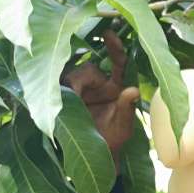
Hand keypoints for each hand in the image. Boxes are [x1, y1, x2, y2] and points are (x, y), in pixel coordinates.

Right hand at [61, 30, 140, 169]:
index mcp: (115, 88)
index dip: (114, 47)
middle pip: (88, 68)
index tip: (108, 33)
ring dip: (71, 88)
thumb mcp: (123, 128)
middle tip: (76, 95)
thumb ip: (126, 109)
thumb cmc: (112, 143)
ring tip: (71, 104)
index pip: (117, 62)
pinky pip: (59, 85)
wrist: (93, 159)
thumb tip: (134, 90)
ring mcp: (80, 89)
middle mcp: (98, 85)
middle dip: (83, 79)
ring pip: (72, 75)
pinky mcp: (64, 95)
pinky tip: (62, 102)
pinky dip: (60, 92)